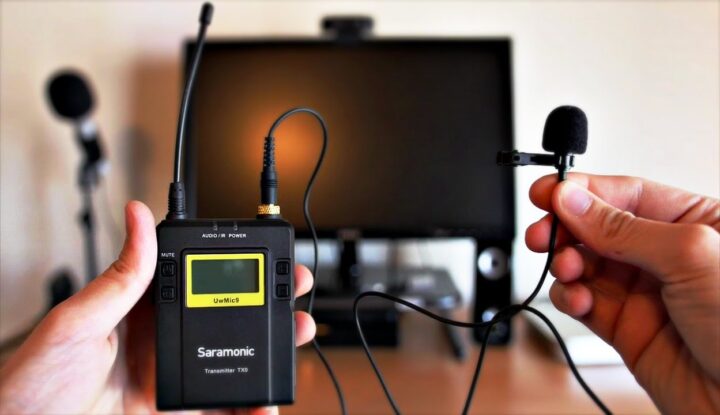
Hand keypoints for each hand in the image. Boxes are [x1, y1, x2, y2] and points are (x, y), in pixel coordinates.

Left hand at [0, 201, 315, 413]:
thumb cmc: (32, 387)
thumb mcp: (76, 323)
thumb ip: (118, 278)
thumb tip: (136, 216)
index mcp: (137, 311)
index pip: (196, 278)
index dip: (234, 266)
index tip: (263, 253)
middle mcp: (160, 342)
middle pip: (227, 317)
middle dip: (268, 303)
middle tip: (295, 291)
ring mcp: (172, 379)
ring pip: (234, 361)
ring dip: (271, 351)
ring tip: (297, 336)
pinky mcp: (177, 413)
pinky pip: (225, 409)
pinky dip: (252, 406)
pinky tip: (268, 400)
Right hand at [525, 173, 719, 413]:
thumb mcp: (690, 257)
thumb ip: (623, 228)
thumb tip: (572, 200)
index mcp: (693, 223)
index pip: (625, 194)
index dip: (581, 191)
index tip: (546, 193)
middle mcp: (665, 255)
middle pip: (596, 227)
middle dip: (565, 228)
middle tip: (543, 234)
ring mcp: (644, 292)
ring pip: (584, 265)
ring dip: (565, 264)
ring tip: (567, 271)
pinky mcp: (625, 328)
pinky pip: (582, 302)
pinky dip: (569, 298)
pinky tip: (575, 299)